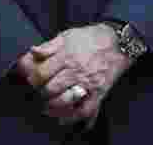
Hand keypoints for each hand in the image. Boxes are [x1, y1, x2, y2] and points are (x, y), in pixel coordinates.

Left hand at [17, 24, 131, 125]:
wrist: (119, 42)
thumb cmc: (92, 38)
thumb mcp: (69, 35)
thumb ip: (49, 45)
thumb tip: (32, 51)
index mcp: (66, 55)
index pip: (41, 72)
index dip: (33, 78)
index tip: (34, 79)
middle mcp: (76, 70)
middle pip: (50, 88)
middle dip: (42, 92)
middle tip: (42, 91)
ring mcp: (88, 82)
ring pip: (64, 101)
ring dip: (53, 105)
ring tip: (49, 105)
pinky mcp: (99, 91)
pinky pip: (85, 109)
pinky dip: (73, 116)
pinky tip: (64, 117)